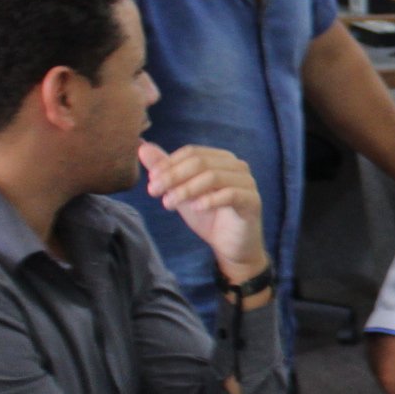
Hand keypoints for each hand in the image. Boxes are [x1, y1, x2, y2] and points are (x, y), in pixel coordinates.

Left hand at [139, 142, 264, 280]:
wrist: (231, 246)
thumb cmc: (208, 217)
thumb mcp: (181, 193)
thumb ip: (166, 171)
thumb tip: (142, 147)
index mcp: (221, 159)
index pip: (192, 152)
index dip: (168, 164)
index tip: (151, 180)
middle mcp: (236, 166)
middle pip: (200, 162)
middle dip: (173, 176)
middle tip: (153, 192)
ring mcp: (247, 182)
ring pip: (213, 176)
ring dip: (186, 189)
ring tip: (169, 204)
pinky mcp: (253, 201)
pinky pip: (231, 194)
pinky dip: (210, 200)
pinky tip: (195, 209)